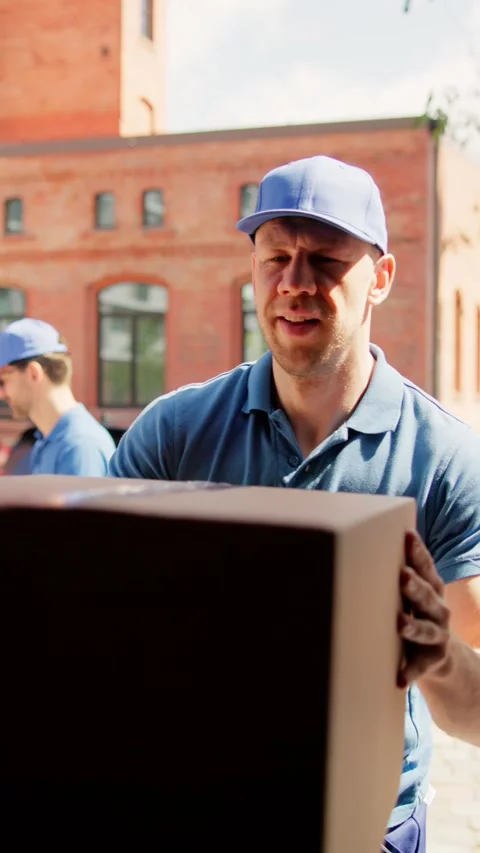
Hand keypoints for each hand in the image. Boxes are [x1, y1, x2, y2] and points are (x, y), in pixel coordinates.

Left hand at [397, 530, 450, 687]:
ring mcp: (438, 635)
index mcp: (431, 589)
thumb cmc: (414, 613)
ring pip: (426, 630)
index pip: (426, 567)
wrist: (439, 656)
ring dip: (413, 626)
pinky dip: (410, 672)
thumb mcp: (411, 594)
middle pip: (427, 596)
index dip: (418, 552)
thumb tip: (360, 539)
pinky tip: (399, 679)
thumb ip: (395, 574)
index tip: (407, 536)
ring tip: (400, 623)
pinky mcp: (433, 660)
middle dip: (415, 586)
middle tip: (402, 575)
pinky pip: (420, 667)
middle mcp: (438, 610)